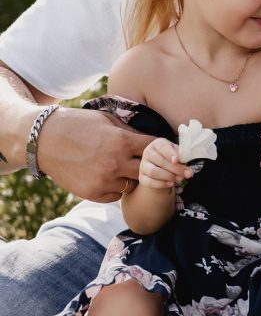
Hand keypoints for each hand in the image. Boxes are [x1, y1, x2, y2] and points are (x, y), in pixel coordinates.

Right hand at [37, 107, 154, 201]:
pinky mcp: (92, 193)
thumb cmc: (77, 125)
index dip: (161, 148)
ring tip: (123, 168)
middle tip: (146, 163)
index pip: (156, 148)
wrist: (42, 140)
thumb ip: (130, 132)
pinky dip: (117, 188)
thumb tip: (152, 140)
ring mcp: (104, 181)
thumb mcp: (107, 120)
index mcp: (122, 141)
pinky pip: (116, 195)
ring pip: (133, 185)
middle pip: (149, 171)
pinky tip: (110, 177)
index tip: (161, 149)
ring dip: (132, 178)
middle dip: (151, 166)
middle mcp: (116, 163)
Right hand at [138, 138, 191, 188]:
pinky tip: (171, 183)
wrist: (163, 169)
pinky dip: (162, 184)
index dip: (170, 154)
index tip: (177, 160)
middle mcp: (148, 153)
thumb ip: (182, 158)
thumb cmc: (172, 158)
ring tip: (180, 178)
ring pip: (154, 172)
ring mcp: (143, 166)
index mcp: (157, 144)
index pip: (163, 147)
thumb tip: (185, 168)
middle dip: (176, 169)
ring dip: (169, 176)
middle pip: (161, 161)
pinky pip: (150, 182)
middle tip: (187, 174)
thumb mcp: (178, 153)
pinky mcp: (142, 178)